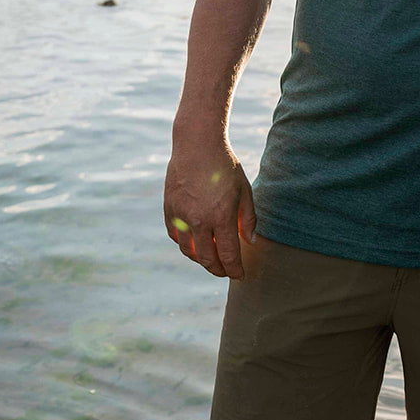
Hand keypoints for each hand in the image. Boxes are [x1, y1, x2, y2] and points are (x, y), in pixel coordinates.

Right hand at [163, 130, 256, 279]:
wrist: (197, 144)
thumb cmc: (225, 165)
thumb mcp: (244, 190)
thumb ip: (248, 219)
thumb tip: (249, 242)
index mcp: (221, 216)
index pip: (228, 255)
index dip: (235, 270)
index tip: (239, 275)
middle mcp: (199, 220)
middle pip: (207, 259)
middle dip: (218, 270)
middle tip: (225, 272)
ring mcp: (181, 215)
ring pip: (188, 251)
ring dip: (200, 260)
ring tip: (210, 259)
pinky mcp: (169, 209)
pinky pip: (175, 236)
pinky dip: (185, 244)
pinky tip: (194, 243)